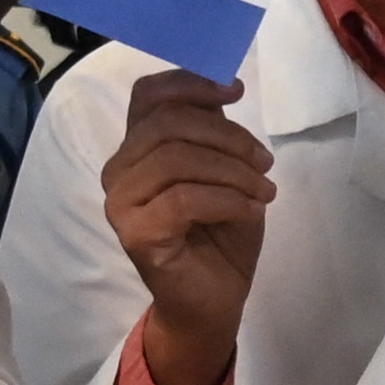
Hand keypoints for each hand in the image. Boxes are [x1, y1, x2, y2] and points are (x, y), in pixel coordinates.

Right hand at [105, 69, 273, 384]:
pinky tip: (253, 211)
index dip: (191, 83)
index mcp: (136, 149)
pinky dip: (229, 200)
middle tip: (265, 163)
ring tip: (264, 191)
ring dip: (233, 171)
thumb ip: (213, 131)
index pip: (148, 95)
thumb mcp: (225, 171)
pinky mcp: (135, 234)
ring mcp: (121, 203)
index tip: (236, 91)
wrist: (213, 301)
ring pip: (177, 159)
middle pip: (169, 124)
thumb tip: (225, 84)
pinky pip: (185, 199)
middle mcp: (118, 170)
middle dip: (228, 137)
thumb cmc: (219, 235)